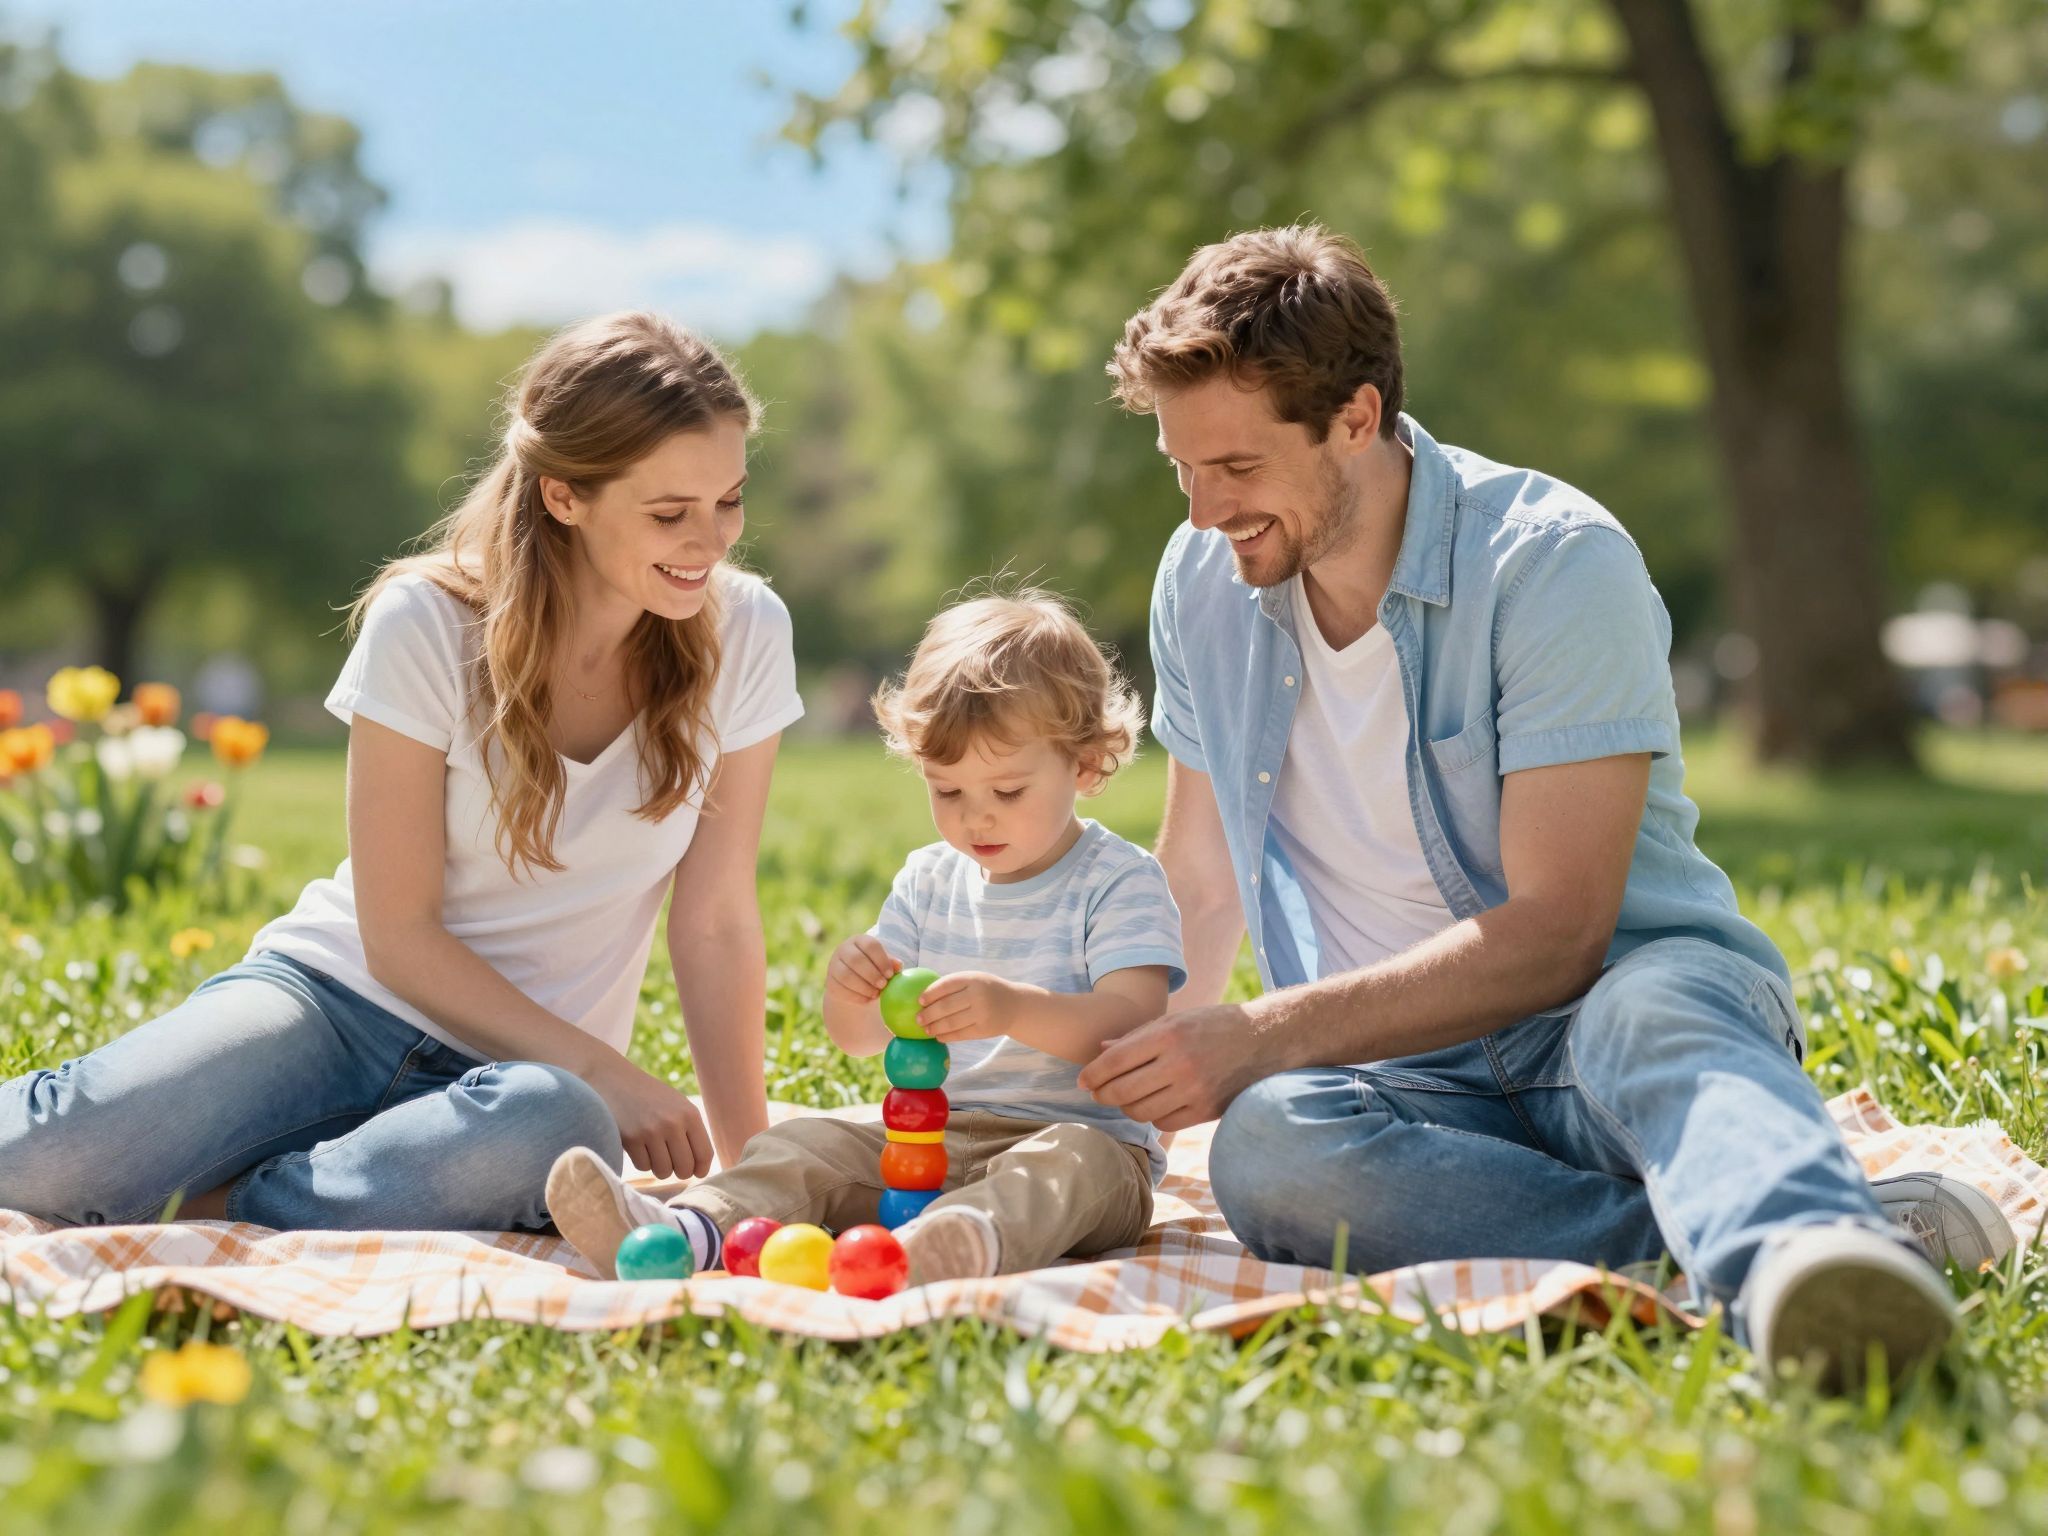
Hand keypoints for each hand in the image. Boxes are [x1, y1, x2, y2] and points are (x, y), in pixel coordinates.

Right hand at [588, 1054, 713, 1181]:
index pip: (704, 1154)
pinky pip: (643, 1166)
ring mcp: (651, 1131)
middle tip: (672, 1164)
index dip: (701, 1169)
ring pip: (663, 1171)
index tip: (696, 1173)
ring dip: (659, 1167)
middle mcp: (673, 1123)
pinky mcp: (631, 1138)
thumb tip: (701, 1168)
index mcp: (690, 1114)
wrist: (614, 1079)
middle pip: (685, 1168)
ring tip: (654, 1152)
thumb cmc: (650, 1097)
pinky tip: (639, 1147)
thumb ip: (691, 1131)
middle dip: (679, 1171)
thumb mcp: (677, 1105)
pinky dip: (642, 1161)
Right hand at [827, 934, 899, 1003]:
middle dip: (872, 974)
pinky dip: (855, 996)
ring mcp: (834, 965)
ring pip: (845, 975)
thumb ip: (891, 963)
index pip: (870, 945)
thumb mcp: (884, 964)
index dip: (881, 960)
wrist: (856, 984)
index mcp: (860, 940)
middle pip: (856, 959)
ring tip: (876, 994)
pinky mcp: (830, 982)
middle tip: (883, 985)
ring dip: (863, 987)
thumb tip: (898, 965)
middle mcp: (844, 950)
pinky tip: (867, 999)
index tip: (890, 974)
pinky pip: (840, 989)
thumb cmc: (875, 969)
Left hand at [916, 970, 1025, 1043]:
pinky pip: (960, 1034)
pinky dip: (946, 1036)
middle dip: (928, 1014)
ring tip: (926, 1030)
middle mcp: (978, 995)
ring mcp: (982, 1013)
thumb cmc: (988, 990)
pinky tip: (938, 1036)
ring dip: (935, 1028)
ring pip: (951, 1023)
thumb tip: (923, 995)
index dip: (931, 993)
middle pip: (946, 1006)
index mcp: (973, 979)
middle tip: (918, 1019)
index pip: (946, 985)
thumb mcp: (976, 979)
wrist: (1015, 1005)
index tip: (919, 1001)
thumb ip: (955, 984)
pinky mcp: (984, 1030)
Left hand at [1077, 1001, 1271, 1131]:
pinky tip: (1153, 1105)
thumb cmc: (1215, 1025)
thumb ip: (1138, 1037)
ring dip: (1126, 1107)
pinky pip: (1165, 1123)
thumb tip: (1100, 1051)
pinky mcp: (1207, 1109)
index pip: (1115, 1061)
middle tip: (1097, 1093)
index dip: (1093, 1074)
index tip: (1083, 1080)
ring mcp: (1195, 1089)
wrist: (1266, 1039)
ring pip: (1141, 1111)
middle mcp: (1180, 1063)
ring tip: (1124, 1098)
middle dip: (1103, 1094)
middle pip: (1123, 1090)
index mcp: (1169, 1034)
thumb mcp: (1177, 1019)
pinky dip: (1153, 1117)